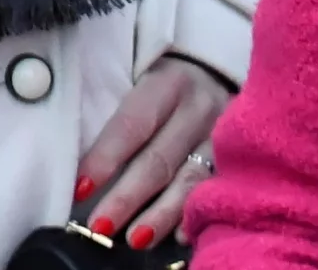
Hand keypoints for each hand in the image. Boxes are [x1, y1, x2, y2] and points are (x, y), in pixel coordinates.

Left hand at [74, 54, 231, 249]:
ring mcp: (223, 137)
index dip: (105, 157)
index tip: (80, 187)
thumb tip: (83, 172)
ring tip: (134, 239)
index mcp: (168, 83)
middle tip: (99, 226)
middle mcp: (199, 109)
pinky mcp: (237, 161)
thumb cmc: (165, 86)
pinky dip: (196, 216)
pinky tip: (178, 237)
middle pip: (159, 158)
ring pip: (190, 181)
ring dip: (160, 215)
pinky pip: (215, 192)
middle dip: (127, 196)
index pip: (132, 124)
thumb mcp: (143, 81)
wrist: (219, 77)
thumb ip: (123, 119)